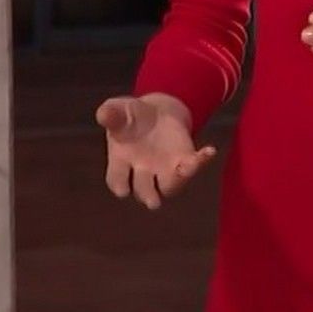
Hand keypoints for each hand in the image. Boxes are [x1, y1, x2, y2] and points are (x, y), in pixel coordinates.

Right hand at [95, 93, 217, 210]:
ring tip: (186, 170)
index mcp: (121, 161)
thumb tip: (103, 114)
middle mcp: (142, 172)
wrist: (157, 113)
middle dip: (148, 196)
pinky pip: (192, 166)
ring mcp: (164, 169)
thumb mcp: (120, 109)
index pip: (117, 179)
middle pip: (144, 190)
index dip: (119, 185)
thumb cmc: (132, 115)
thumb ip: (111, 113)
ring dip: (177, 181)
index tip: (122, 189)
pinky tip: (209, 150)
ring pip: (169, 186)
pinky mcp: (183, 160)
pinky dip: (202, 160)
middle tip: (153, 202)